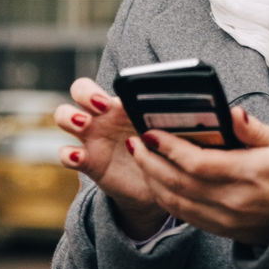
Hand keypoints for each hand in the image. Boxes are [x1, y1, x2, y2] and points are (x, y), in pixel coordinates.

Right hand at [55, 78, 167, 237]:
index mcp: (118, 104)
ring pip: (64, 116)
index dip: (93, 89)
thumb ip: (175, 117)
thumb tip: (205, 105)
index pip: (96, 84)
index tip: (107, 101)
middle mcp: (100, 116)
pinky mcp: (87, 162)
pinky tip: (80, 158)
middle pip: (77, 91)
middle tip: (99, 108)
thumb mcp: (168, 131)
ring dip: (69, 117)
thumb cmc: (165, 148)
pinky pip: (66, 154)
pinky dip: (68, 154)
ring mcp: (90, 138)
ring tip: (83, 125)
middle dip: (83, 94)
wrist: (158, 184)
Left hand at [126, 107, 268, 245]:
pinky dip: (164, 197)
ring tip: (140, 157)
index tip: (152, 133)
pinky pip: (183, 215)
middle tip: (136, 142)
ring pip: (177, 201)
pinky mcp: (219, 230)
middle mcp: (234, 200)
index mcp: (250, 174)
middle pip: (180, 182)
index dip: (170, 149)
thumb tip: (232, 112)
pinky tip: (155, 180)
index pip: (199, 164)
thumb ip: (253, 129)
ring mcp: (225, 219)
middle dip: (151, 161)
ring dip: (152, 179)